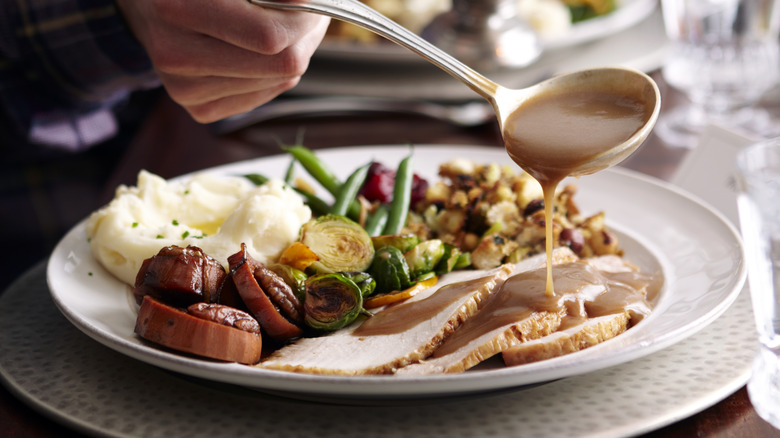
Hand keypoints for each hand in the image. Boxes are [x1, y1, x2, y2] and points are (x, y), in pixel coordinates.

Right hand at [116, 0, 329, 122]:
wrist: (147, 6)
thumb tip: (310, 3)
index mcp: (178, 8)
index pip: (270, 36)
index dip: (304, 18)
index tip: (311, 1)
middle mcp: (176, 55)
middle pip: (281, 64)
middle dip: (306, 35)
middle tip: (308, 12)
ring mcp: (185, 89)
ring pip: (279, 81)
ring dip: (294, 52)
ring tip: (279, 24)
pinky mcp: (199, 109)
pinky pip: (264, 96)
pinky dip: (274, 73)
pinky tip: (258, 51)